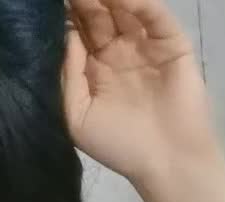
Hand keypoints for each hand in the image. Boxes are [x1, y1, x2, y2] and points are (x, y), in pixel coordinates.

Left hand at [62, 0, 217, 184]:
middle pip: (99, 15)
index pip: (78, 31)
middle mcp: (119, 52)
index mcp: (94, 69)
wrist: (165, 162)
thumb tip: (66, 35)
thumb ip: (69, 76)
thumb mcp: (77, 117)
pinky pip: (154, 15)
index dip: (68, 15)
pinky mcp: (171, 42)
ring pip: (125, 9)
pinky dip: (139, 3)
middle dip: (85, 1)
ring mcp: (145, 45)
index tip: (53, 2)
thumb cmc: (118, 145)